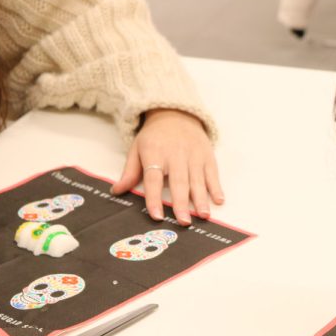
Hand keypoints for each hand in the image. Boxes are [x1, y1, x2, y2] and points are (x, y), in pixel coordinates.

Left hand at [112, 109, 223, 225]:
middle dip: (182, 203)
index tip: (157, 216)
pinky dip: (217, 187)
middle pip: (178, 182)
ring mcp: (193, 155)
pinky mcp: (207, 156)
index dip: (154, 198)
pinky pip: (213, 173)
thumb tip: (117, 191)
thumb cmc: (155, 137)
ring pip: (197, 180)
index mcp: (154, 153)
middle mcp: (175, 154)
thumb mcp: (137, 149)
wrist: (176, 114)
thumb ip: (130, 172)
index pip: (153, 178)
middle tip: (184, 221)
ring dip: (201, 199)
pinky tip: (219, 200)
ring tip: (203, 215)